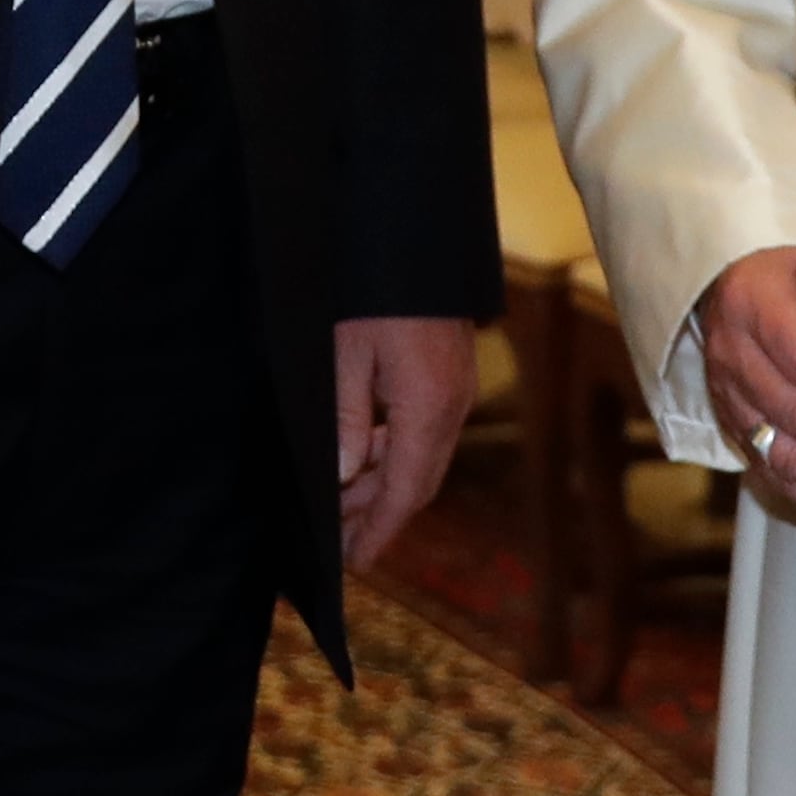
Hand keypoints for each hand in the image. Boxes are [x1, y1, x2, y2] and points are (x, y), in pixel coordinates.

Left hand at [334, 315, 477, 565]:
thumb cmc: (376, 290)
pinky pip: (425, 430)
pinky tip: (367, 454)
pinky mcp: (451, 374)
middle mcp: (452, 406)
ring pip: (422, 456)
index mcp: (428, 407)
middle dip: (378, 513)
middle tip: (339, 541)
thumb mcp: (346, 352)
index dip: (379, 529)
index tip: (356, 561)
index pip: (405, 490)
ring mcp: (457, 389)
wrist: (416, 233)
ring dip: (384, 482)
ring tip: (343, 502)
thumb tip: (347, 475)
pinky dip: (396, 452)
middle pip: (417, 480)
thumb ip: (348, 419)